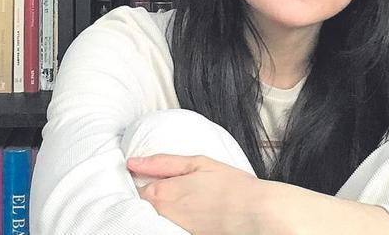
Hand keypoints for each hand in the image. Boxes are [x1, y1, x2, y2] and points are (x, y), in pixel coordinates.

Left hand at [127, 154, 265, 234]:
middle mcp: (163, 215)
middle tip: (177, 185)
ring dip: (166, 206)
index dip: (144, 179)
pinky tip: (195, 210)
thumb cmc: (230, 186)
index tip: (157, 174)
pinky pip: (172, 225)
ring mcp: (174, 229)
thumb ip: (161, 162)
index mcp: (162, 194)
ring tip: (189, 197)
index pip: (137, 188)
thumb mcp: (196, 163)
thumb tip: (133, 162)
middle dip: (154, 194)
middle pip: (145, 204)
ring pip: (158, 216)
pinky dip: (177, 217)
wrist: (255, 214)